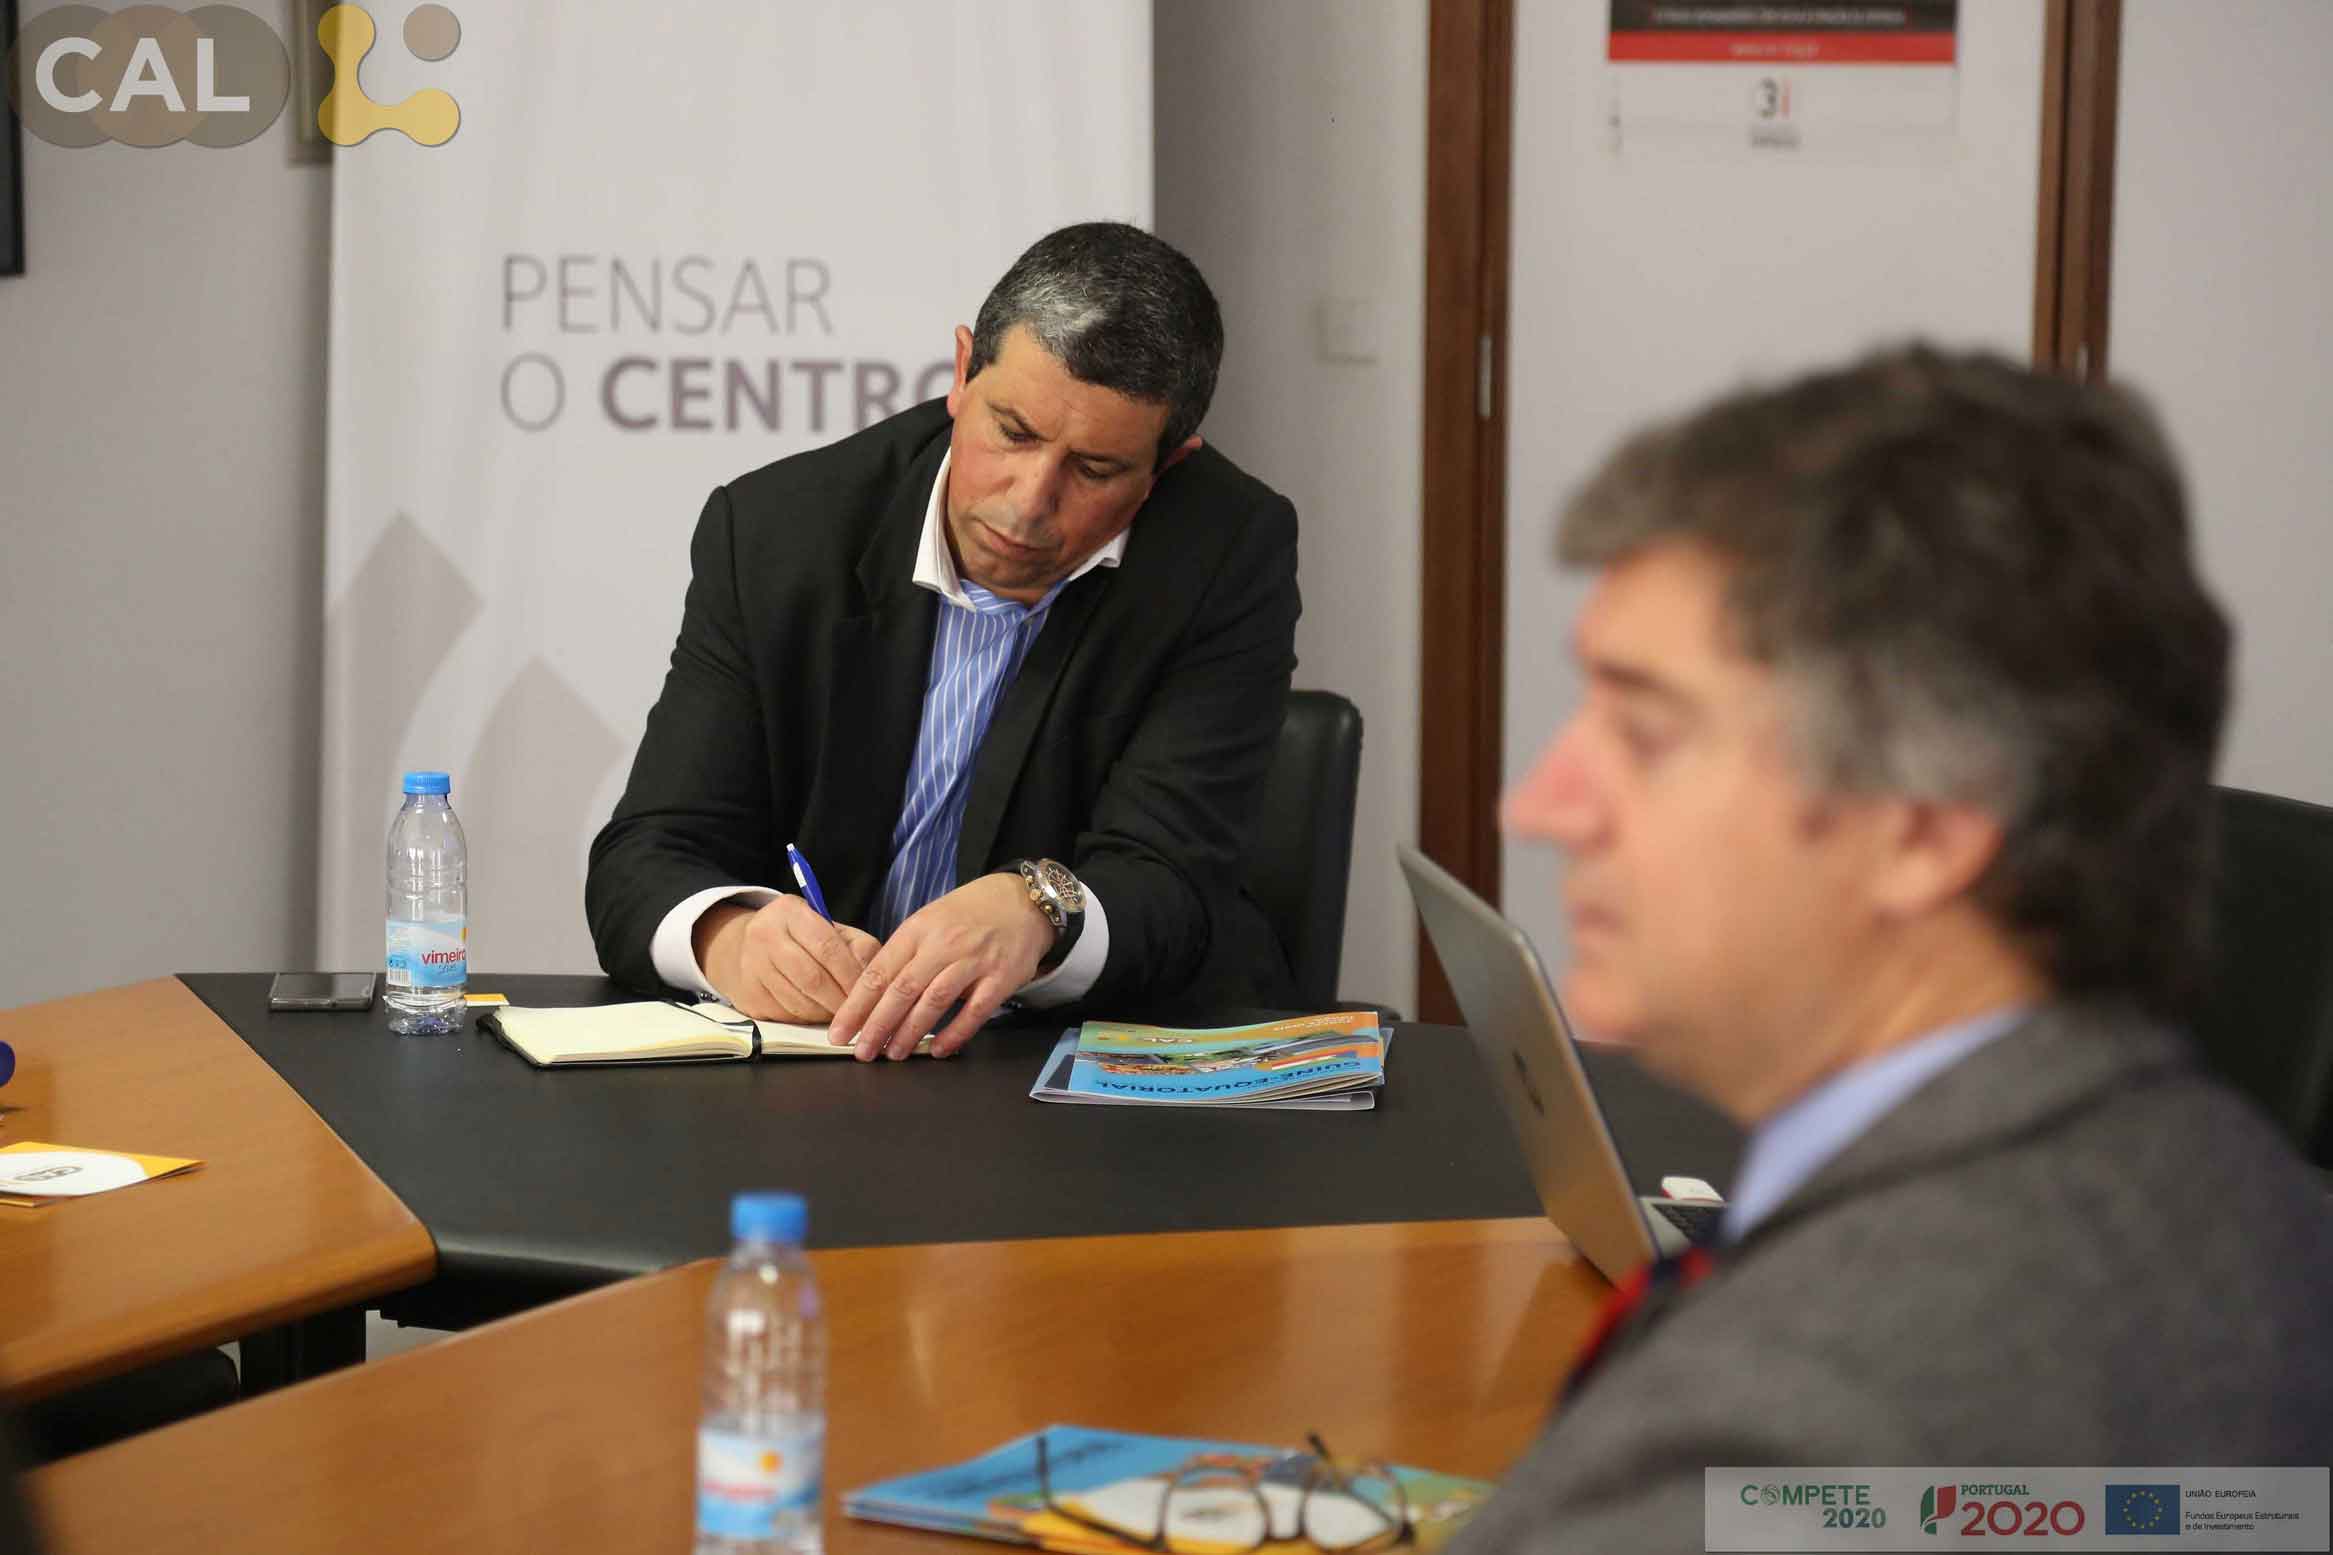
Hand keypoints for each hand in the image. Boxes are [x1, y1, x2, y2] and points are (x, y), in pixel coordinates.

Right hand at [695, 895, 880, 1021]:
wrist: (746, 945)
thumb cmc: (801, 937)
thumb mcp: (831, 928)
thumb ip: (857, 947)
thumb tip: (870, 979)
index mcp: (790, 912)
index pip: (827, 947)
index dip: (850, 974)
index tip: (867, 991)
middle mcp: (764, 936)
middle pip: (811, 978)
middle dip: (840, 1000)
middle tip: (859, 1011)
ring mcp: (751, 967)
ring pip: (798, 1001)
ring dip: (826, 1014)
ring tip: (842, 1014)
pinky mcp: (748, 995)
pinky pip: (785, 1015)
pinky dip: (808, 1019)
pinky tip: (818, 1014)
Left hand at [827, 872, 1053, 1060]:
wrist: (1022, 900)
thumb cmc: (969, 914)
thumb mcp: (929, 921)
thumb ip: (905, 954)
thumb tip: (873, 995)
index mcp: (918, 930)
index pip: (879, 971)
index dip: (856, 1005)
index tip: (840, 1031)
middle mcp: (943, 944)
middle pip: (902, 990)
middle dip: (877, 1025)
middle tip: (862, 1051)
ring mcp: (974, 961)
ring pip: (934, 1001)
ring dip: (910, 1032)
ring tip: (893, 1054)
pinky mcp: (1001, 978)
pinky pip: (974, 1012)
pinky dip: (955, 1033)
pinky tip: (938, 1050)